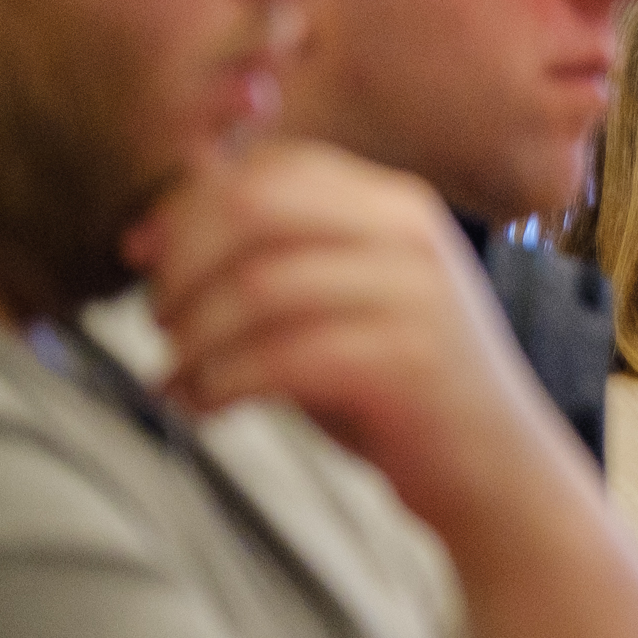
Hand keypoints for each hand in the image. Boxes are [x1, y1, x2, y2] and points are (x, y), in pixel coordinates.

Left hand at [127, 140, 571, 547]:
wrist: (495, 467)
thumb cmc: (398, 385)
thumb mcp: (345, 298)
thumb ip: (280, 254)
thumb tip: (162, 224)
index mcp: (396, 205)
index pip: (270, 169)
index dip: (187, 207)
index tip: (142, 256)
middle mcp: (411, 234)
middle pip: (254, 209)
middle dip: (182, 263)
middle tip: (159, 320)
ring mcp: (415, 295)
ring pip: (257, 285)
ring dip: (192, 335)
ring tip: (174, 374)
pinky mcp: (405, 364)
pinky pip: (279, 357)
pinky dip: (218, 383)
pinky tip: (203, 407)